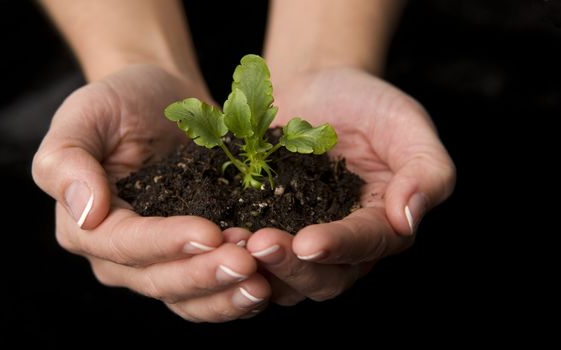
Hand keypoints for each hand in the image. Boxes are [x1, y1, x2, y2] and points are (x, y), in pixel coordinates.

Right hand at [32, 64, 269, 321]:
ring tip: (261, 279)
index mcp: (87, 226)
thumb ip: (67, 160)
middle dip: (204, 275)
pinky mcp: (194, 259)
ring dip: (226, 293)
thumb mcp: (85, 115)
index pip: (125, 245)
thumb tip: (86, 213)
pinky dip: (238, 291)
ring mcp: (160, 262)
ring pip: (189, 297)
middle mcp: (120, 257)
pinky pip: (213, 290)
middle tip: (246, 262)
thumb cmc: (120, 102)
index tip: (209, 233)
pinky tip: (269, 281)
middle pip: (160, 280)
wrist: (162, 99)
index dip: (166, 243)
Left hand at [246, 67, 455, 304]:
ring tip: (229, 246)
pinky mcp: (267, 229)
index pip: (366, 246)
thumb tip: (407, 219)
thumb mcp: (406, 124)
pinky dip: (233, 254)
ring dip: (258, 269)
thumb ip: (425, 171)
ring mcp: (302, 241)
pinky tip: (212, 236)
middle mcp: (344, 246)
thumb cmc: (367, 103)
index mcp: (383, 225)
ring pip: (285, 280)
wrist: (317, 86)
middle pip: (324, 278)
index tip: (306, 242)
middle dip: (290, 266)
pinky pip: (252, 256)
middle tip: (256, 245)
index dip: (338, 248)